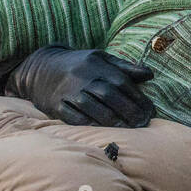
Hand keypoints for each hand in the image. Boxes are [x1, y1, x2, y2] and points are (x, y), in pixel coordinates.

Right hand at [5, 46, 154, 126]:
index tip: (150, 111)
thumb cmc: (79, 65)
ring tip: (128, 130)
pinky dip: (90, 125)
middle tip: (143, 124)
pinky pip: (74, 118)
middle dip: (128, 111)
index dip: (138, 98)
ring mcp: (67, 91)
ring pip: (92, 107)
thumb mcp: (100, 59)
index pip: (121, 81)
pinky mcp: (55, 105)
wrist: (40, 68)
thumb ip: (125, 67)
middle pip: (108, 95)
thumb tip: (150, 74)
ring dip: (112, 121)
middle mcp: (81, 77)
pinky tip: (104, 132)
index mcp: (95, 64)